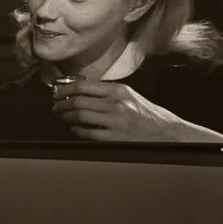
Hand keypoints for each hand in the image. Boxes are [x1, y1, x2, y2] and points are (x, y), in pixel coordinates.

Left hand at [52, 80, 222, 142]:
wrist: (167, 133)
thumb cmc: (146, 113)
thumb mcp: (128, 95)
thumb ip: (106, 92)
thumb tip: (78, 89)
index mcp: (118, 90)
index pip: (83, 86)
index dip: (65, 89)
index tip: (57, 92)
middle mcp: (116, 103)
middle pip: (78, 101)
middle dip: (61, 104)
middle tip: (55, 106)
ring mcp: (115, 121)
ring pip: (80, 116)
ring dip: (66, 116)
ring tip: (61, 115)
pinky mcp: (115, 137)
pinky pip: (88, 133)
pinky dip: (77, 130)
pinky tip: (74, 128)